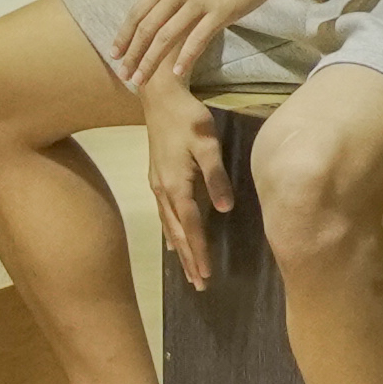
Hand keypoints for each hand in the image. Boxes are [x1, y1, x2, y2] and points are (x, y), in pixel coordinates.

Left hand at [109, 0, 299, 93]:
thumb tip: (165, 5)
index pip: (138, 11)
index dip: (124, 35)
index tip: (115, 54)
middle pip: (147, 27)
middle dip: (132, 54)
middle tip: (125, 75)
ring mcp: (199, 0)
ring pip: (166, 36)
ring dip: (151, 61)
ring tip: (142, 81)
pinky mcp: (220, 11)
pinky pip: (197, 39)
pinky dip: (185, 58)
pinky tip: (178, 74)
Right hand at [143, 83, 236, 288]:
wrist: (159, 98)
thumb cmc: (188, 118)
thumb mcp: (207, 143)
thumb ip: (216, 175)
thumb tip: (225, 208)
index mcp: (177, 185)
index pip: (192, 226)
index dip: (199, 251)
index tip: (206, 275)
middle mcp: (163, 191)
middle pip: (178, 233)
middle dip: (189, 259)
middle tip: (198, 285)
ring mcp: (157, 186)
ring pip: (170, 227)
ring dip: (180, 251)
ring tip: (188, 272)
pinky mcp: (157, 179)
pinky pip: (164, 215)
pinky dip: (171, 233)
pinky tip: (173, 243)